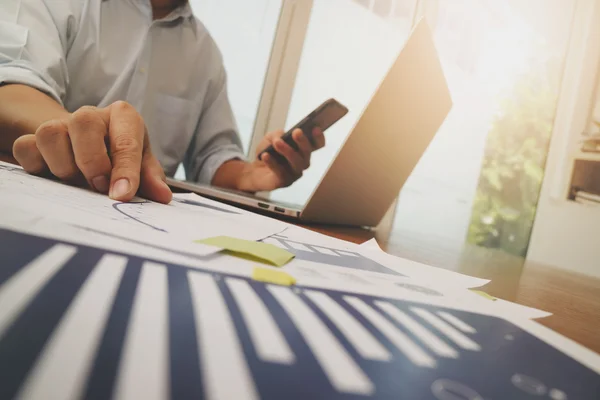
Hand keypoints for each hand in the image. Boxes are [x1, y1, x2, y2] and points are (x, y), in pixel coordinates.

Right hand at [12, 101, 171, 203]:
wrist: (89, 144)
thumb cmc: (120, 155)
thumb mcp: (142, 163)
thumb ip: (150, 179)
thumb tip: (162, 196)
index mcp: (123, 117)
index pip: (126, 140)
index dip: (125, 170)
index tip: (122, 195)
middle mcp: (90, 116)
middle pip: (83, 123)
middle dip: (91, 161)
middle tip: (98, 186)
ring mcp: (60, 124)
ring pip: (50, 134)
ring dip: (64, 166)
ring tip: (77, 183)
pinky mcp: (35, 138)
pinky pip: (26, 148)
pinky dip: (37, 166)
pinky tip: (53, 179)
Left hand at [237, 127, 324, 191]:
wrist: (254, 169)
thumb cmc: (267, 151)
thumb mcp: (270, 138)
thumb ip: (277, 134)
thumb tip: (280, 137)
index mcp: (303, 149)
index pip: (317, 144)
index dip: (319, 137)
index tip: (315, 128)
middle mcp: (303, 162)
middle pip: (307, 153)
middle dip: (303, 142)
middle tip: (297, 132)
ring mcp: (295, 173)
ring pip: (296, 163)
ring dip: (287, 151)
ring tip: (277, 142)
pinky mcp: (285, 182)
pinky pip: (281, 173)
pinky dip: (273, 163)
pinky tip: (265, 155)